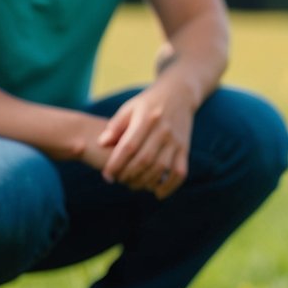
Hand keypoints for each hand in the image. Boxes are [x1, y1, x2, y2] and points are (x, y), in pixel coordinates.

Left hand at [98, 82, 194, 198]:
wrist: (179, 94)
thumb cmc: (148, 103)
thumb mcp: (129, 108)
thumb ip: (115, 126)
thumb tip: (102, 143)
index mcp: (146, 119)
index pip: (129, 146)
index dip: (116, 163)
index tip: (107, 175)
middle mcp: (163, 131)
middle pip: (145, 160)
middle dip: (129, 175)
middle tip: (118, 181)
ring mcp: (176, 141)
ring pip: (161, 169)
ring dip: (145, 182)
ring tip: (133, 185)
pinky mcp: (185, 149)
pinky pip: (180, 172)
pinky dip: (170, 186)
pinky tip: (157, 193)